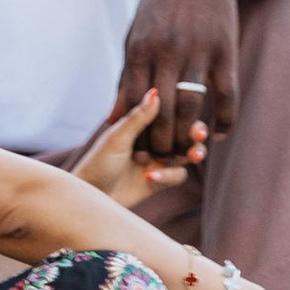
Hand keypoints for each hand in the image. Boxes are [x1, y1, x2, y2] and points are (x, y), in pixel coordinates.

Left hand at [77, 88, 198, 205]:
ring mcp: (158, 160)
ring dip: (192, 153)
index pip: (170, 111)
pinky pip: (177, 175)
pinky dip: (169, 175)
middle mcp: (154, 139)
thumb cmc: (98, 163)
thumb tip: (156, 91)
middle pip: (185, 131)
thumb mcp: (117, 138)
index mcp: (142, 123)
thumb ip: (138, 118)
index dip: (184, 110)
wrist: (91, 197)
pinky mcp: (160, 180)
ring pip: (187, 153)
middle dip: (196, 132)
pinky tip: (151, 177)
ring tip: (191, 156)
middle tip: (198, 135)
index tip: (192, 109)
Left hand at [112, 0, 242, 164]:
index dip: (134, 134)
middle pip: (161, 114)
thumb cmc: (161, 5)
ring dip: (188, 138)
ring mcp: (199, 52)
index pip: (133, 104)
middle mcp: (168, 52)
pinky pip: (227, 97)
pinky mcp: (225, 52)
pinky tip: (216, 134)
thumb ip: (126, 76)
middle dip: (159, 144)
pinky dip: (223, 122)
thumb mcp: (136, 35)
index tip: (135, 153)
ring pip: (192, 110)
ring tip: (186, 152)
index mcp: (140, 48)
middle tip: (161, 160)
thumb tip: (113, 116)